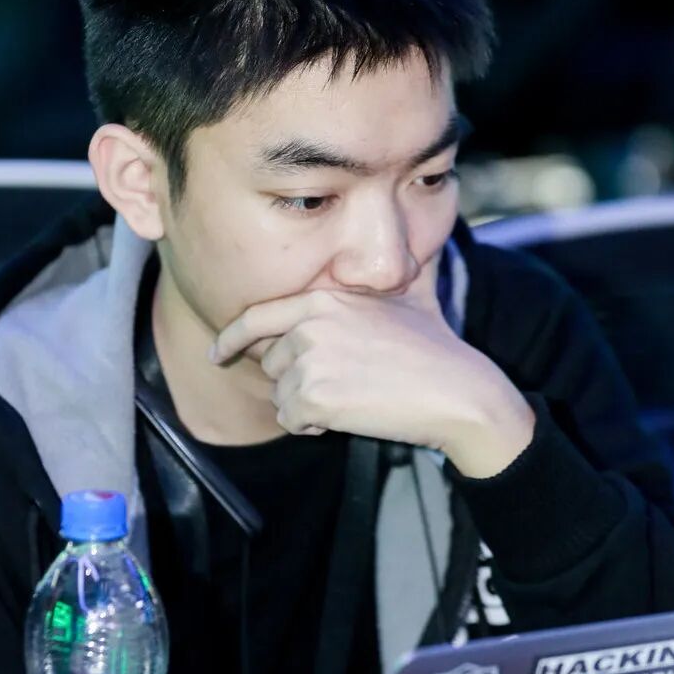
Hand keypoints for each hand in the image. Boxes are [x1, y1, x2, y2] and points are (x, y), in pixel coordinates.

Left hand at [211, 276, 534, 475]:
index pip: (257, 317)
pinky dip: (314, 427)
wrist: (455, 390)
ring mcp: (310, 361)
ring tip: (352, 398)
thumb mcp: (408, 294)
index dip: (232, 337)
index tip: (217, 352)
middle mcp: (309, 325)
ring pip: (282, 395)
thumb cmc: (435, 346)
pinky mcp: (314, 397)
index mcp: (322, 299)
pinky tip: (349, 416)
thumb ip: (382, 277)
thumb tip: (400, 247)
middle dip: (299, 381)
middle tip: (345, 385)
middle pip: (273, 364)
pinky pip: (291, 420)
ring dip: (308, 406)